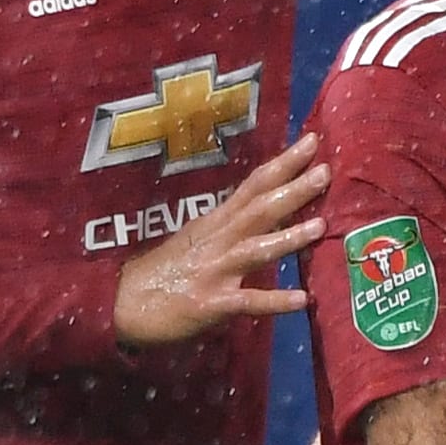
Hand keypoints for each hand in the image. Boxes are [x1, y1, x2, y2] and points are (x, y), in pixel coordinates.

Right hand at [113, 134, 326, 348]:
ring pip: (256, 249)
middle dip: (293, 188)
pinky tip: (302, 300)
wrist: (118, 304)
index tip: (312, 141)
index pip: (253, 185)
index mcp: (216, 222)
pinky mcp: (210, 304)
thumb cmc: (163, 271)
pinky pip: (247, 302)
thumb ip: (232, 227)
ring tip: (321, 226)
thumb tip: (271, 211)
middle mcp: (218, 240)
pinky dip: (275, 301)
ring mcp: (214, 271)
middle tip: (326, 170)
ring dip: (288, 237)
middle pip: (259, 209)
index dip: (283, 163)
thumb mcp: (198, 240)